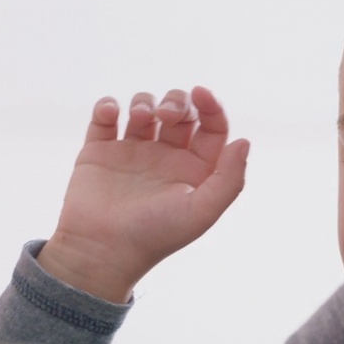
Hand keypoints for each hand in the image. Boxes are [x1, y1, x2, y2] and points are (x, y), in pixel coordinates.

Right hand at [39, 87, 249, 302]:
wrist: (102, 250)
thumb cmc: (156, 234)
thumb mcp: (202, 211)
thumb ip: (230, 178)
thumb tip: (244, 141)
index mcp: (195, 169)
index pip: (212, 127)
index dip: (211, 106)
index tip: (201, 93)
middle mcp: (166, 157)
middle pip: (180, 112)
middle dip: (177, 101)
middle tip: (167, 115)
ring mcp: (132, 152)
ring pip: (144, 108)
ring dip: (145, 102)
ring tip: (141, 118)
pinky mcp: (99, 151)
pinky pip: (105, 117)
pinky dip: (108, 106)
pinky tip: (113, 113)